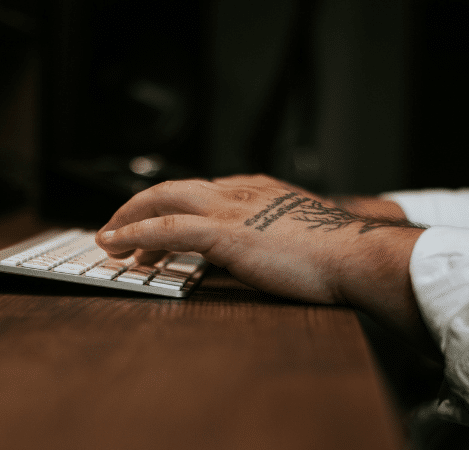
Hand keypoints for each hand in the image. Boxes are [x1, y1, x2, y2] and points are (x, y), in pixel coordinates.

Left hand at [96, 174, 437, 354]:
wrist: (358, 256)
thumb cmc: (337, 254)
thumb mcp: (296, 236)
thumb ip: (269, 237)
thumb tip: (250, 255)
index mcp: (256, 189)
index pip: (198, 191)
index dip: (169, 208)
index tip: (155, 226)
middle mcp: (238, 191)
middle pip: (172, 188)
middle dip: (137, 206)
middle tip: (117, 229)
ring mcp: (229, 208)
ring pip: (162, 201)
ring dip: (128, 220)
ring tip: (110, 242)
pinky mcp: (223, 232)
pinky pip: (165, 228)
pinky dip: (135, 235)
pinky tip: (118, 245)